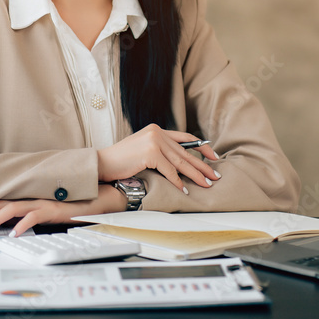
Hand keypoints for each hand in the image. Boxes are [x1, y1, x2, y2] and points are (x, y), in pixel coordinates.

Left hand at [0, 183, 126, 236]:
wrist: (93, 198)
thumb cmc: (67, 206)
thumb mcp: (40, 211)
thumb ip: (23, 214)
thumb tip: (4, 226)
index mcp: (23, 197)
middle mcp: (28, 196)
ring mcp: (39, 201)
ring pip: (10, 207)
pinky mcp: (51, 207)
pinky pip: (33, 215)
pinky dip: (22, 224)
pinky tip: (13, 234)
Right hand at [97, 123, 220, 192]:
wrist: (103, 162)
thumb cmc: (121, 159)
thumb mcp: (143, 148)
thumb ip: (160, 150)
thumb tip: (179, 163)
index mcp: (157, 129)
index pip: (185, 137)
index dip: (201, 147)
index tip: (213, 156)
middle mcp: (157, 132)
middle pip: (185, 152)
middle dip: (202, 165)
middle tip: (215, 175)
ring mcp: (154, 141)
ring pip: (180, 162)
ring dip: (195, 175)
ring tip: (206, 183)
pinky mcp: (150, 153)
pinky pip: (169, 171)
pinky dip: (177, 182)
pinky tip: (185, 189)